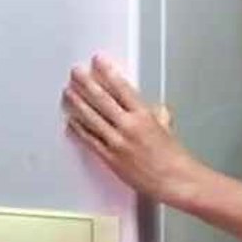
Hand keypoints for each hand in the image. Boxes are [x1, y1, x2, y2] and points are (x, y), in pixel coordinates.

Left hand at [63, 56, 202, 205]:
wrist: (174, 181)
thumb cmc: (173, 157)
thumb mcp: (166, 127)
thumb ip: (156, 115)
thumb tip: (151, 109)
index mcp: (144, 115)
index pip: (121, 87)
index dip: (107, 71)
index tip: (98, 60)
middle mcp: (128, 126)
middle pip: (101, 99)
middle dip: (86, 83)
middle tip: (75, 72)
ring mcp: (117, 142)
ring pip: (91, 118)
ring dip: (77, 103)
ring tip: (67, 92)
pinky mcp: (109, 158)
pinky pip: (89, 140)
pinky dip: (78, 130)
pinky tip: (69, 121)